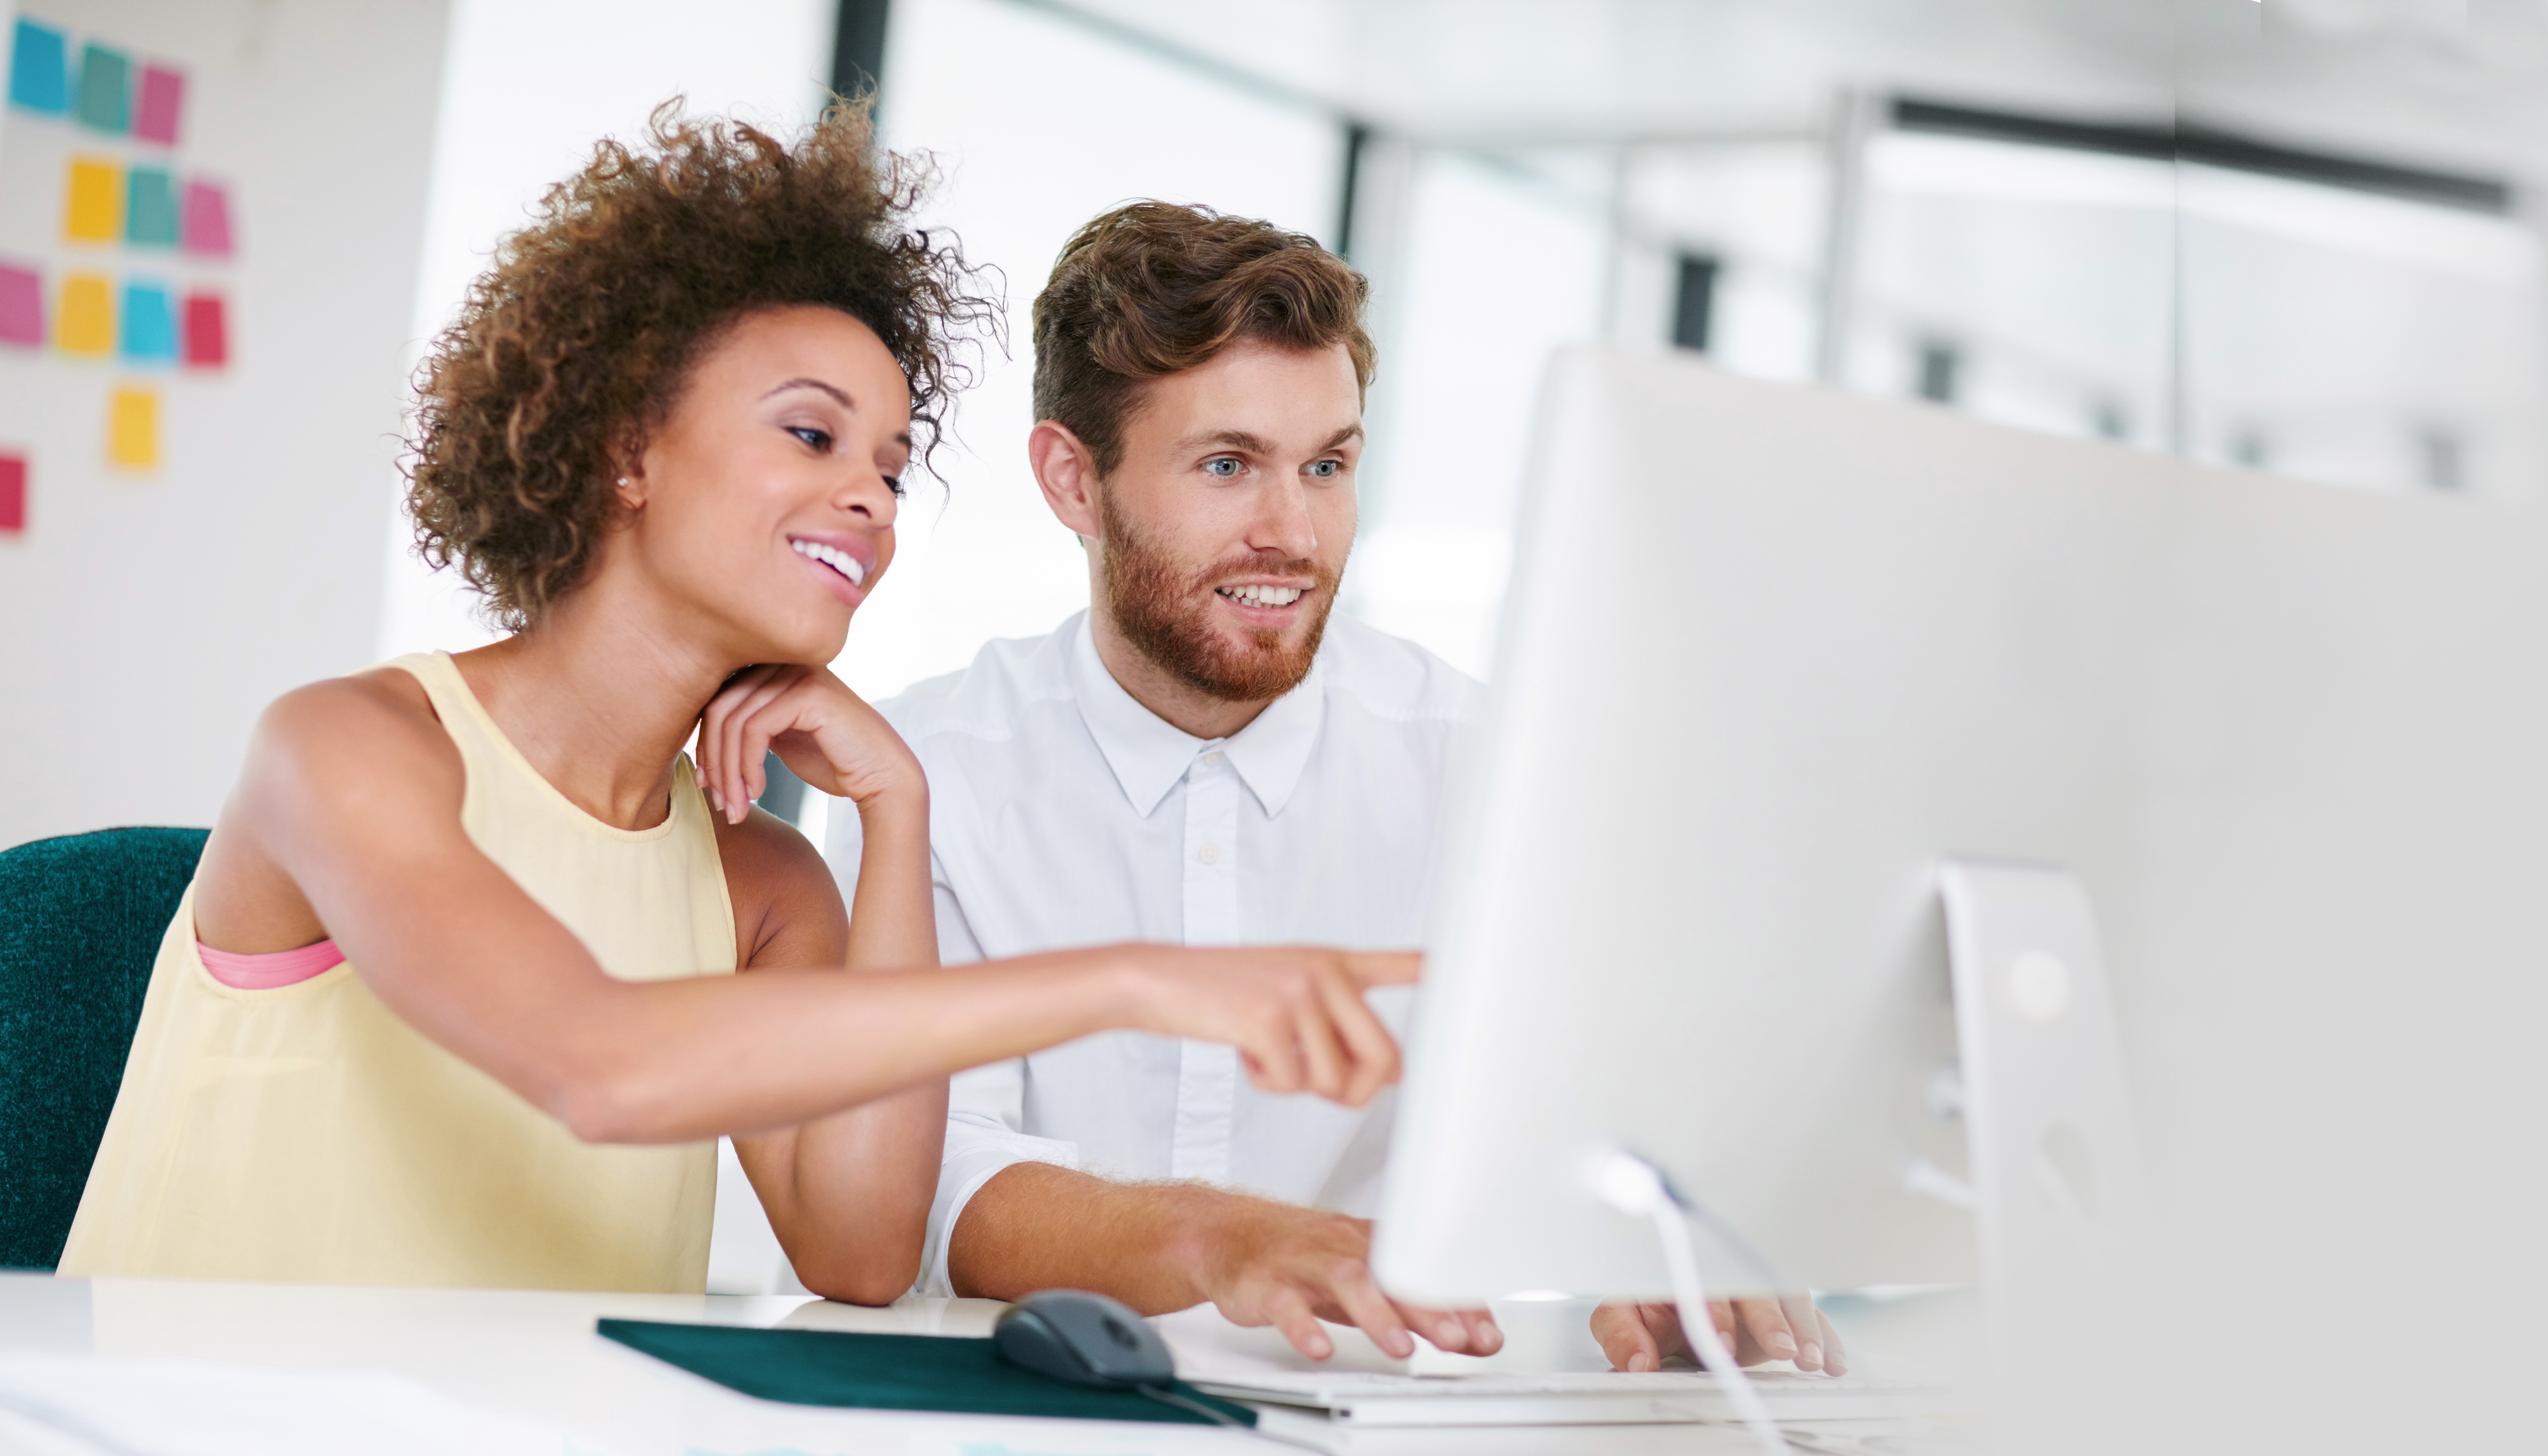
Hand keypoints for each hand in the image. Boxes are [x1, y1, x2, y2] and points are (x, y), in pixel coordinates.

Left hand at [696, 663, 923, 821]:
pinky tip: (758, 791)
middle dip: (713, 761)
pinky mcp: (809, 693)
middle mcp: (786, 663)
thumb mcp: (779, 740)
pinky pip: (755, 728)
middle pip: (719, 707)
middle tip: (718, 801)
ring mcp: (799, 673)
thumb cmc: (834, 762)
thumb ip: (748, 728)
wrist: (883, 777)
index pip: (718, 697)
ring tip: (735, 806)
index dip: (705, 743)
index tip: (706, 783)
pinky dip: (747, 766)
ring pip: (733, 721)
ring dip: (728, 772)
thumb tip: (699, 740)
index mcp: (776, 669)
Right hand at [1122, 947, 1411, 1106]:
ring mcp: (1299, 994)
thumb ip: (1335, 1022)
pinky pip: (1292, 1085)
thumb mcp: (1284, 992)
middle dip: (1357, 1090)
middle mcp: (1325, 973)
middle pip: (1384, 1057)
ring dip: (1300, 1085)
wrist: (1156, 980)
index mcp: (1331, 962)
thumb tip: (1391, 1075)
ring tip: (1266, 1052)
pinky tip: (1243, 1052)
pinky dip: (1266, 1083)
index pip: (1396, 964)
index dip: (1435, 970)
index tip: (1464, 972)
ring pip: (1336, 1081)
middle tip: (1319, 1083)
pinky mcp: (1270, 1020)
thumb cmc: (1221, 993)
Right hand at [1197, 1200, 1500, 1363]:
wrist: (1232, 1237)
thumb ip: (1419, 1309)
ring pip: (1345, 1280)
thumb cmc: (1307, 1258)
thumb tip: (1475, 1335)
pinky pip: (1285, 1304)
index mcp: (1371, 1245)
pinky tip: (1319, 1347)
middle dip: (1426, 1308)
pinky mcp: (1267, 1283)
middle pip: (1389, 1273)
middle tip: (1454, 1338)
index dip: (1457, 1303)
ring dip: (1376, 1314)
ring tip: (1399, 1346)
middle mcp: (1342, 1248)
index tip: (1486, 1334)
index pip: (1424, 1272)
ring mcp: (1304, 1263)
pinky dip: (1303, 1326)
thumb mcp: (1367, 1280)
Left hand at [1591, 1296, 1845, 1374]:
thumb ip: (1623, 1335)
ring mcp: (1758, 1294)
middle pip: (1757, 1289)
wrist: (1669, 1305)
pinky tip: (1834, 1361)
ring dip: (1804, 1329)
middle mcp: (1729, 1276)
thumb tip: (1638, 1362)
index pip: (1708, 1287)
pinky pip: (1810, 1318)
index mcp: (1690, 1270)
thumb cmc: (1647, 1305)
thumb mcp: (1621, 1316)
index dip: (1716, 1315)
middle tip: (1784, 1349)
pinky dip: (1826, 1337)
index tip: (1721, 1343)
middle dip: (1771, 1319)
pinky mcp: (1780, 1312)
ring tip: (1811, 1359)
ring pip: (1789, 1299)